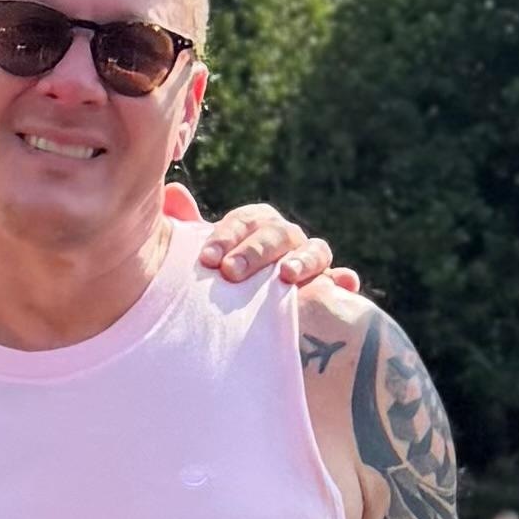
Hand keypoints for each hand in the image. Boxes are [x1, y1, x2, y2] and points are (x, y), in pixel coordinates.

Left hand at [180, 188, 358, 296]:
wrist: (242, 328)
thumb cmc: (222, 287)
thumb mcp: (205, 259)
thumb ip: (187, 227)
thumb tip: (174, 190)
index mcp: (256, 228)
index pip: (245, 221)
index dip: (227, 236)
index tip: (206, 259)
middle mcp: (286, 240)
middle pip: (278, 233)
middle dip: (255, 251)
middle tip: (231, 273)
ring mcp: (311, 264)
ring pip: (315, 250)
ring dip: (303, 259)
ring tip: (287, 276)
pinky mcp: (330, 292)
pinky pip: (342, 282)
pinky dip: (344, 280)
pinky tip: (344, 284)